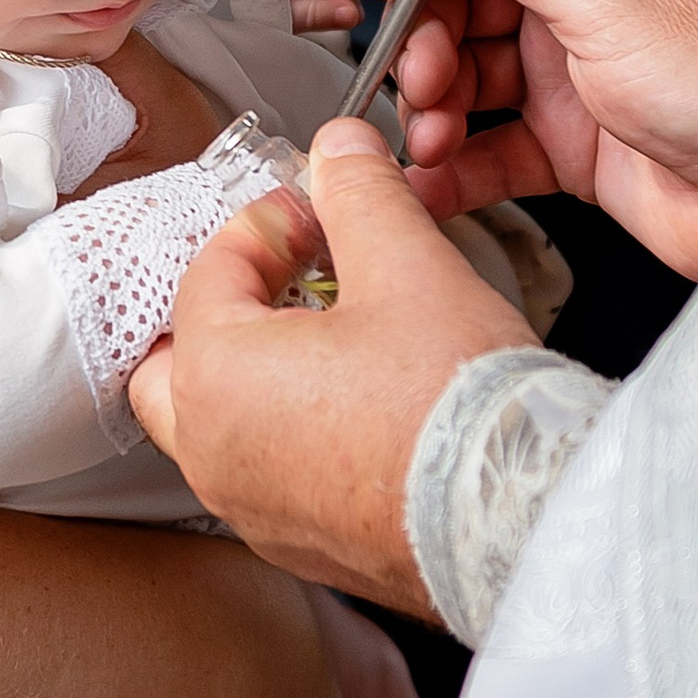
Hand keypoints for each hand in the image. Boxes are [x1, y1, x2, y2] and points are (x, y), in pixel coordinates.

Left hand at [131, 115, 529, 608]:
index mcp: (216, 377)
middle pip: (177, 358)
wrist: (521, 518)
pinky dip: (288, 431)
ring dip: (256, 371)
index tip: (321, 213)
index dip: (269, 224)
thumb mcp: (407, 265)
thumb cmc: (458, 410)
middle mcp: (215, 455)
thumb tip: (339, 151)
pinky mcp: (303, 546)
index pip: (210, 270)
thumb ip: (358, 193)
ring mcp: (254, 511)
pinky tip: (357, 405)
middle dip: (229, 306)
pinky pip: (266, 474)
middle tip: (294, 276)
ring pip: (217, 424)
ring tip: (331, 335)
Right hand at [360, 0, 697, 276]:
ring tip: (430, 139)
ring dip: (433, 104)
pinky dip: (453, 164)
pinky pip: (489, 146)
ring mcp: (573, 72)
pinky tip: (432, 180)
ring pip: (467, 72)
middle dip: (425, 36)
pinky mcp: (572, 144)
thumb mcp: (610, 0)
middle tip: (419, 79)